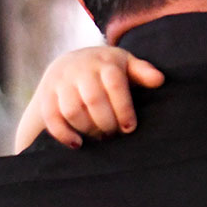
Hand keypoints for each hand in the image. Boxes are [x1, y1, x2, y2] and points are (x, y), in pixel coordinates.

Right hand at [14, 47, 165, 150]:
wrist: (71, 63)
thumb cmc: (108, 68)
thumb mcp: (127, 64)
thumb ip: (143, 72)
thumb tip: (160, 80)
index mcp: (104, 61)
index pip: (114, 84)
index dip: (123, 108)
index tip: (129, 128)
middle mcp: (80, 69)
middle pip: (93, 100)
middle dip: (106, 122)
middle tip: (114, 135)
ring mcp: (60, 82)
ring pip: (72, 110)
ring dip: (88, 128)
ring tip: (101, 137)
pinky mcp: (46, 95)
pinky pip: (51, 117)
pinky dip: (63, 134)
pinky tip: (78, 144)